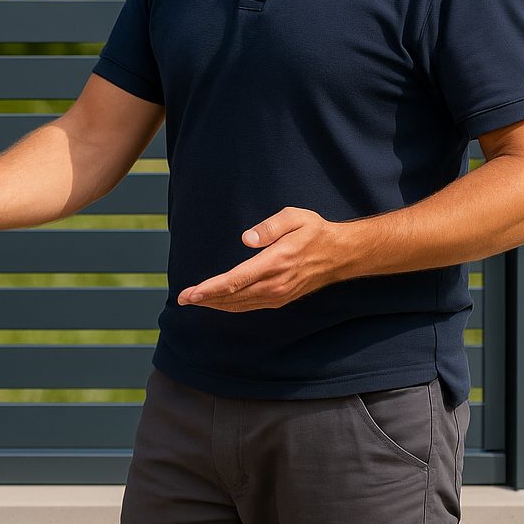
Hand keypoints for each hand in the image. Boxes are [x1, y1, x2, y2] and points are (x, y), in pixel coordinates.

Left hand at [177, 207, 348, 311]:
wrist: (340, 254)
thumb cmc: (314, 231)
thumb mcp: (295, 217)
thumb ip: (270, 226)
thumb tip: (246, 239)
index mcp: (275, 262)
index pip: (236, 280)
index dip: (211, 289)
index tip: (191, 293)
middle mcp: (275, 283)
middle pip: (233, 296)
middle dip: (206, 298)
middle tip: (182, 298)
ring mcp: (279, 294)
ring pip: (240, 304)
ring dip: (216, 304)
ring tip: (194, 301)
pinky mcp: (281, 298)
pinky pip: (250, 306)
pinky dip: (231, 306)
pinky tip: (219, 303)